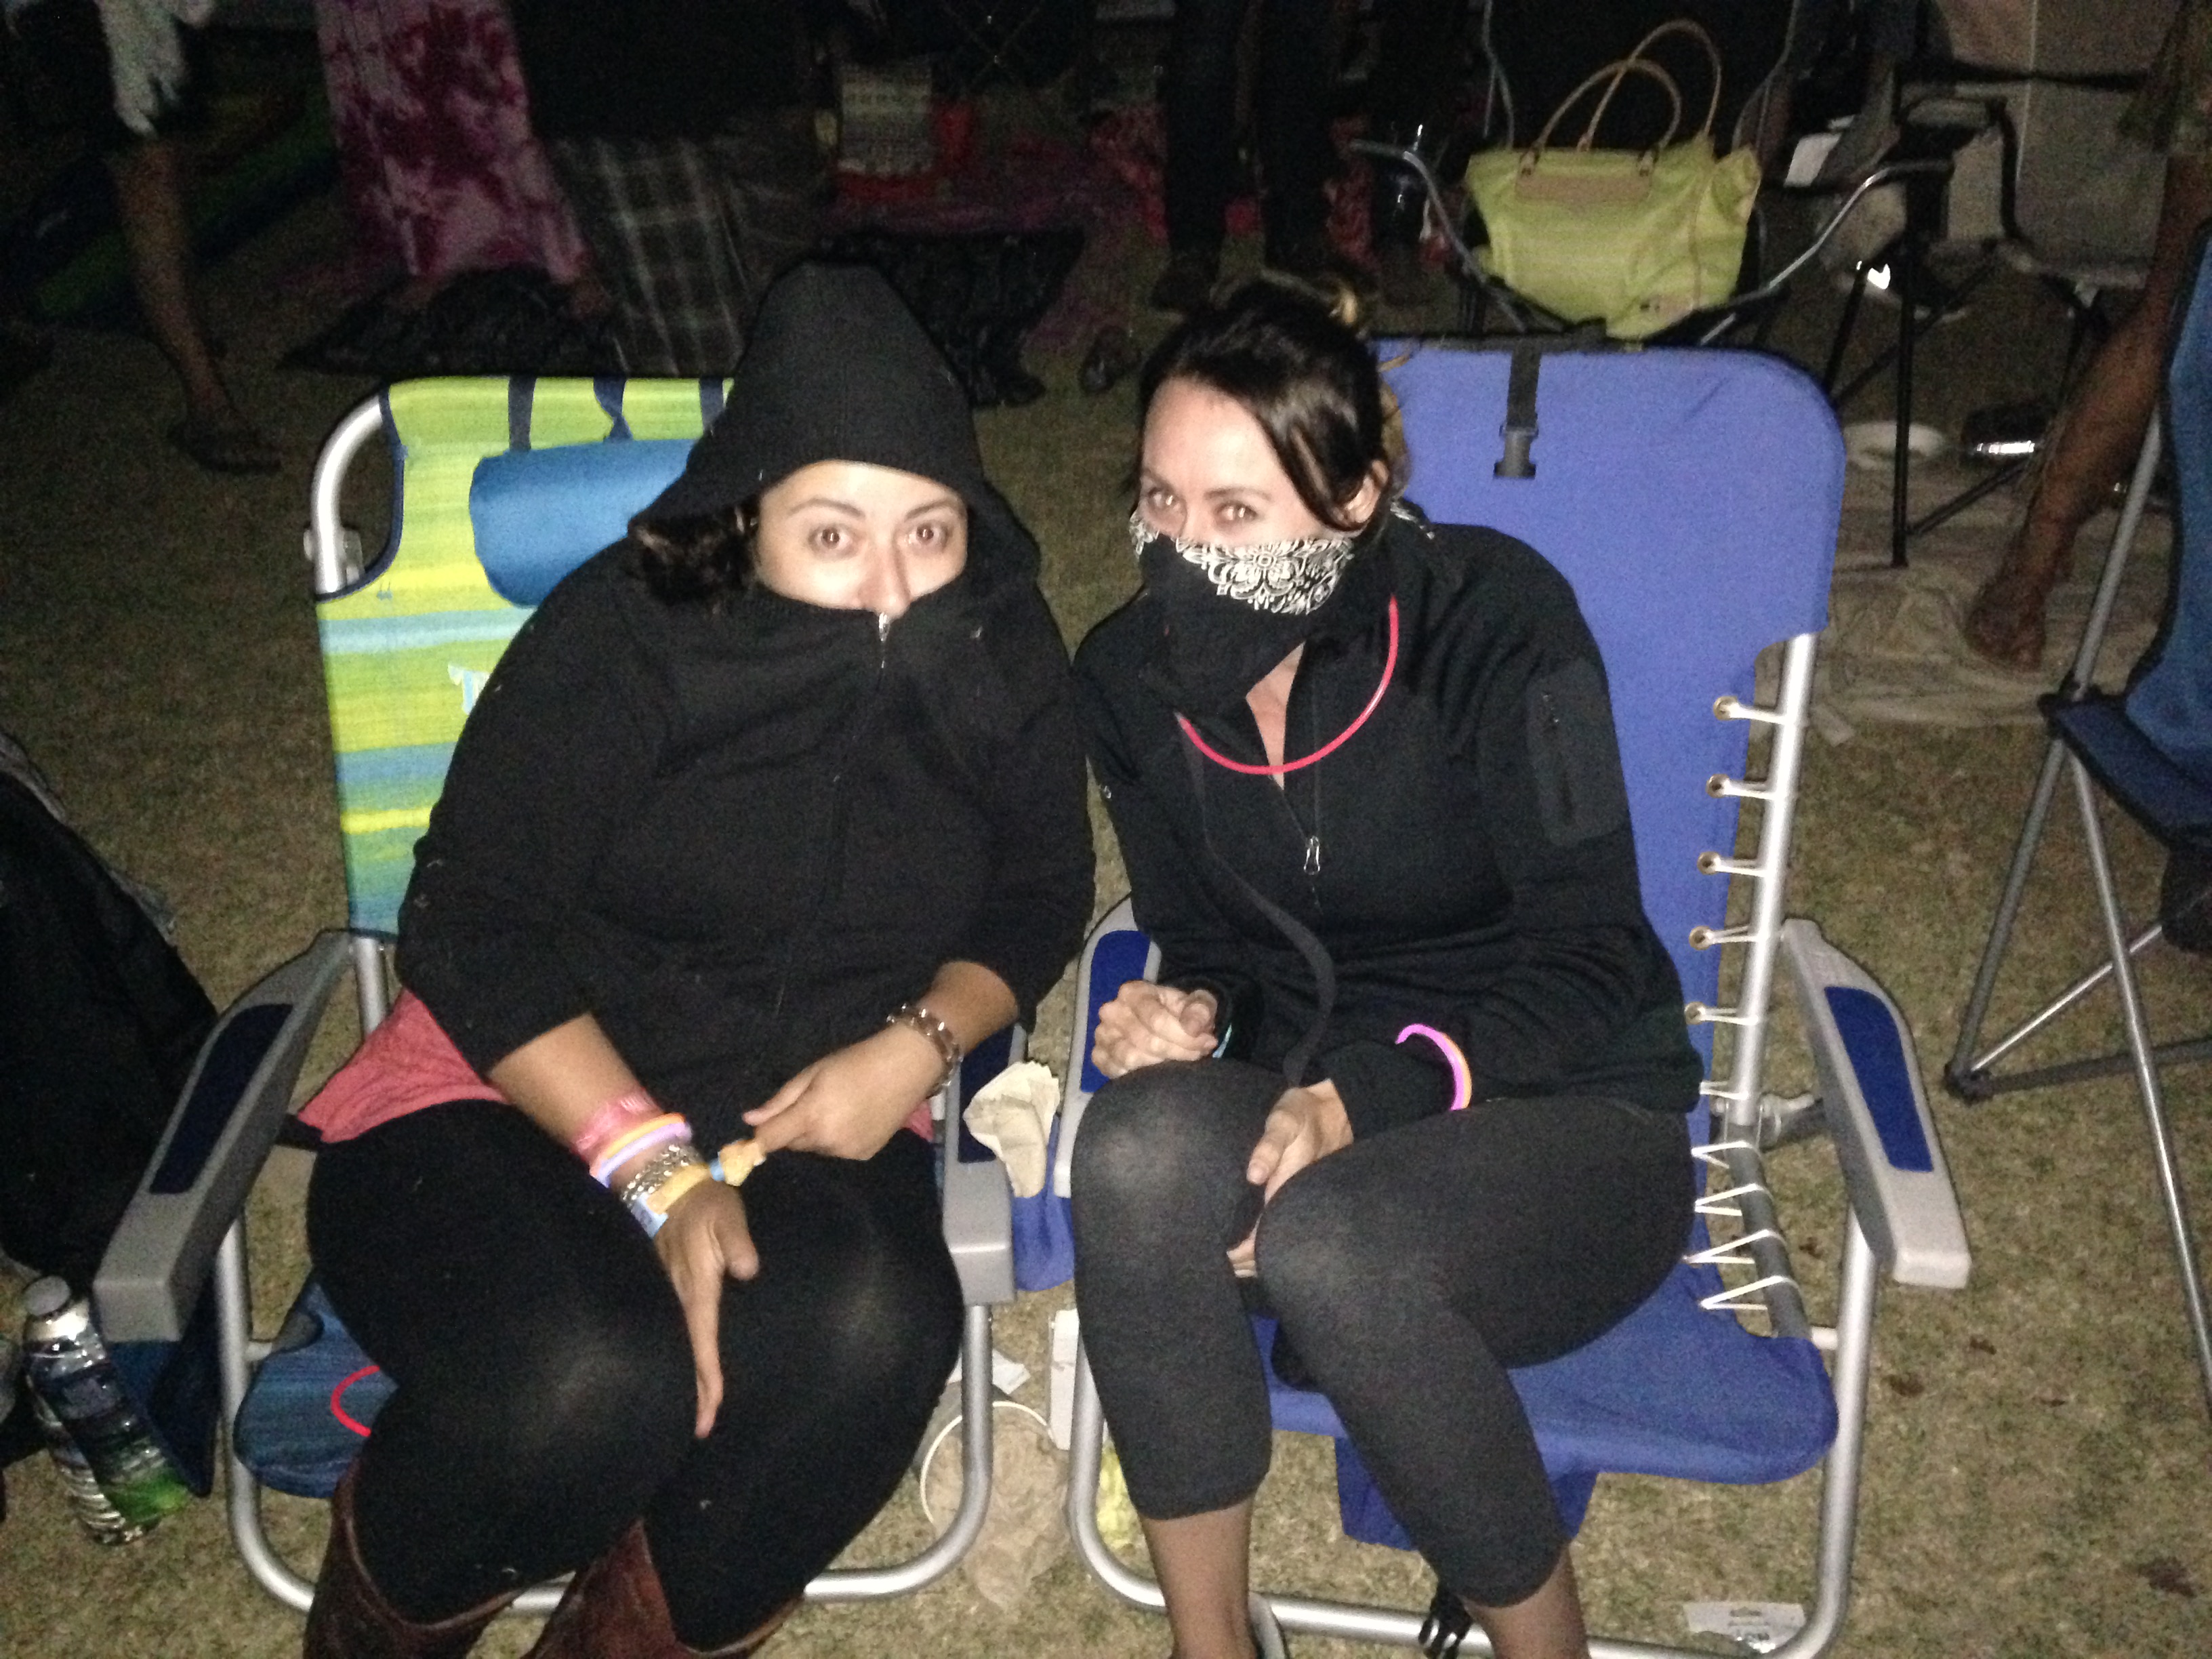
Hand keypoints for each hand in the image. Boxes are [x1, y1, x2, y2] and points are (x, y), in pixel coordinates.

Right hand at [655, 1180, 758, 1436]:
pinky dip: (682, 1353)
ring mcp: (671, 1293)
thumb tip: (748, 1270)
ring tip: (695, 1408)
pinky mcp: (670, 1286)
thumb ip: (738, 1243)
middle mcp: (680, 1298)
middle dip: (695, 1392)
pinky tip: (685, 1365)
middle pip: (688, 1355)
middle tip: (701, 1430)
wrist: (666, 1184)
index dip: (708, 1378)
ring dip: (688, 1377)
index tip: (712, 1409)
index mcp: (696, 1289)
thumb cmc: (703, 1203)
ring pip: (680, 1345)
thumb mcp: (727, 1217)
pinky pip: (678, 1329)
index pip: (703, 1343)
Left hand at [743, 1026, 941, 1159]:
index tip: (754, 1134)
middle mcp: (827, 1141)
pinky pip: (837, 1152)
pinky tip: (853, 1118)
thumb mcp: (812, 1073)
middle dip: (793, 1129)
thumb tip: (748, 1120)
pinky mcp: (864, 1155)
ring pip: (816, 1148)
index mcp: (811, 1117)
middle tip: (812, 1101)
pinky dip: (837, 1140)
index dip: (757, 1139)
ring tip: (837, 1107)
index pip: (768, 1141)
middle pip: (792, 1145)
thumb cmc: (855, 1061)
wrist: (906, 1066)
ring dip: (816, 1135)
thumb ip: (779, 1101)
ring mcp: (847, 1152)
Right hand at [1093, 982, 1217, 1077]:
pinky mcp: (1099, 1056)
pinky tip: (1157, 1071)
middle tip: (1198, 1055)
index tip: (1207, 1043)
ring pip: (1130, 1059)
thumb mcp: (1199, 1003)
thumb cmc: (1182, 1012)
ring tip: (1180, 1062)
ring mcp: (1102, 1035)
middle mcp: (1112, 1011)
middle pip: (1145, 1041)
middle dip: (1177, 1052)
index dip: (1185, 1037)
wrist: (1166, 1021)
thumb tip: (1193, 1027)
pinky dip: (1138, 1076)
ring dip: (1160, 1066)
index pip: (1157, 1020)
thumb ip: (1199, 1011)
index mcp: (1132, 992)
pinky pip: (1115, 1072)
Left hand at [1227, 1082, 1352, 1275]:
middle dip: (1244, 1263)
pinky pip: (1276, 1226)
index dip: (1242, 1254)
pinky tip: (1245, 1242)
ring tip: (1227, 1263)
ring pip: (1273, 1242)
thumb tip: (1254, 1175)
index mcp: (1285, 1192)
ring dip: (1252, 1256)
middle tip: (1215, 1266)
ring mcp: (1293, 1203)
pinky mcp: (1292, 1196)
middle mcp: (1290, 1204)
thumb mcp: (1284, 1123)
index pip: (1262, 1238)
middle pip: (1268, 1249)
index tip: (1219, 1259)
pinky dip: (1260, 1241)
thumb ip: (1269, 1147)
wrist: (1333, 1110)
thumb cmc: (1303, 1115)